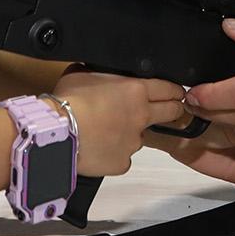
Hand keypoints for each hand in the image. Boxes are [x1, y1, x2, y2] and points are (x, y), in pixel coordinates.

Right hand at [53, 69, 184, 177]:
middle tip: (170, 109)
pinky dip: (114, 152)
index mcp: (135, 90)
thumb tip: (100, 73)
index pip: (168, 88)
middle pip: (171, 112)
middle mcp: (141, 116)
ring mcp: (134, 141)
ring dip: (130, 133)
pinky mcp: (123, 162)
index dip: (174, 90)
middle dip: (174, 109)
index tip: (177, 92)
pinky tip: (97, 146)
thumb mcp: (83, 73)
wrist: (57, 133)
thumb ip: (101, 74)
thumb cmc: (67, 102)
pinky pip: (123, 157)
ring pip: (140, 136)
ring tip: (106, 130)